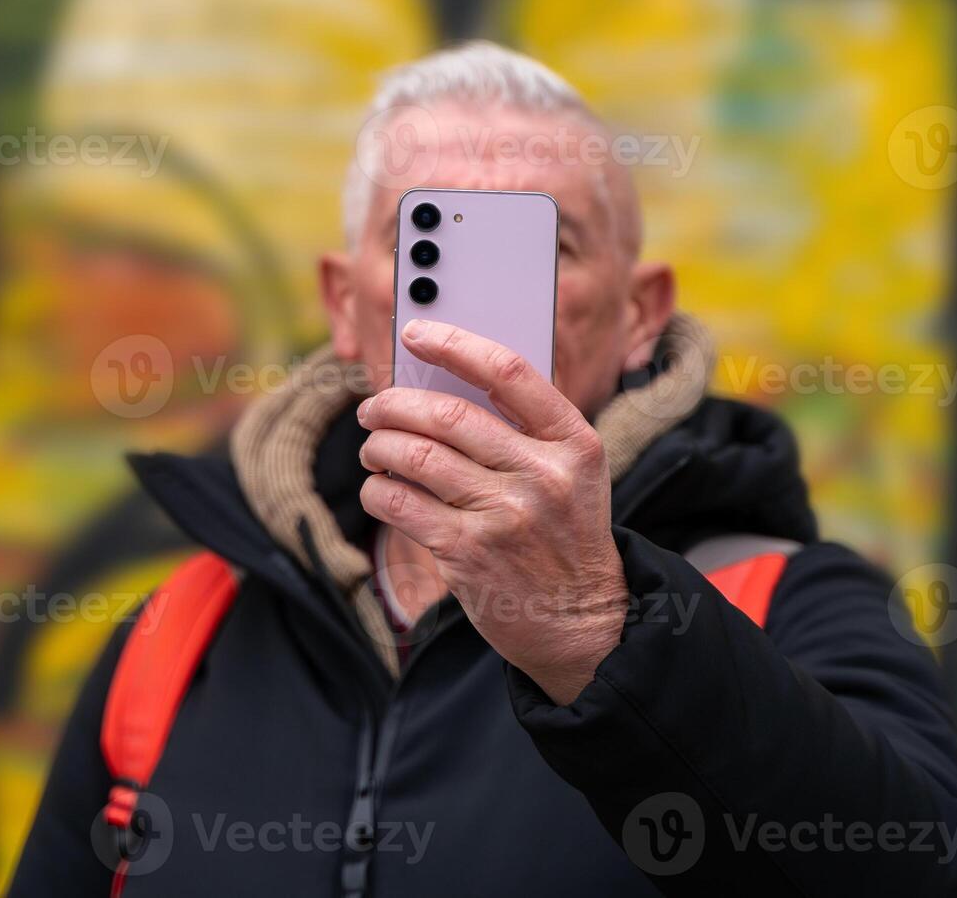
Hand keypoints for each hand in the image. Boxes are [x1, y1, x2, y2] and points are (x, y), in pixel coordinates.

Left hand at [357, 319, 628, 703]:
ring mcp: (504, 515)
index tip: (416, 333)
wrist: (584, 622)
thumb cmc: (566, 535)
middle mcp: (541, 475)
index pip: (508, 373)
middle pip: (447, 415)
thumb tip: (442, 381)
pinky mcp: (467, 553)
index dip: (454, 344)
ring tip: (372, 449)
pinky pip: (400, 502)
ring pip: (415, 457)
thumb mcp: (571, 473)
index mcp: (573, 443)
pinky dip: (377, 489)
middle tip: (374, 407)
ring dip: (379, 446)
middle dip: (394, 404)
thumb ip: (524, 429)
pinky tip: (380, 488)